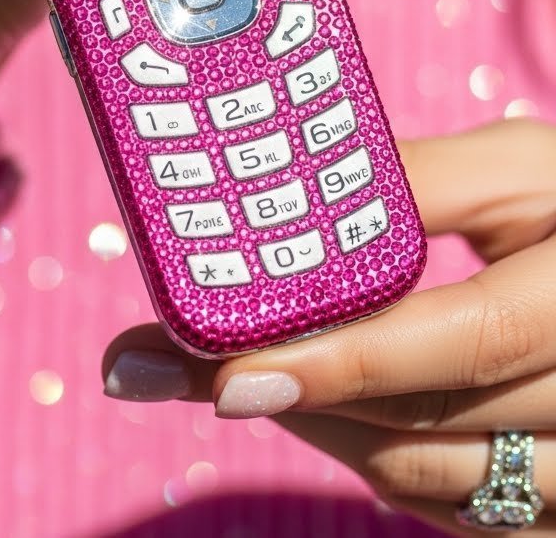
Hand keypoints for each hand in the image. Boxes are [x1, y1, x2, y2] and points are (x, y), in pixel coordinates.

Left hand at [101, 120, 555, 535]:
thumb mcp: (520, 173)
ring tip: (227, 377)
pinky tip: (321, 410)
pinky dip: (376, 461)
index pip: (469, 341)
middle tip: (161, 367)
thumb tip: (283, 193)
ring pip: (430, 478)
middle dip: (292, 394)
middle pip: (429, 424)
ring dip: (319, 430)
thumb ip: (419, 184)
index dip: (347, 359)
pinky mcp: (554, 507)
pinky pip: (454, 509)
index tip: (230, 371)